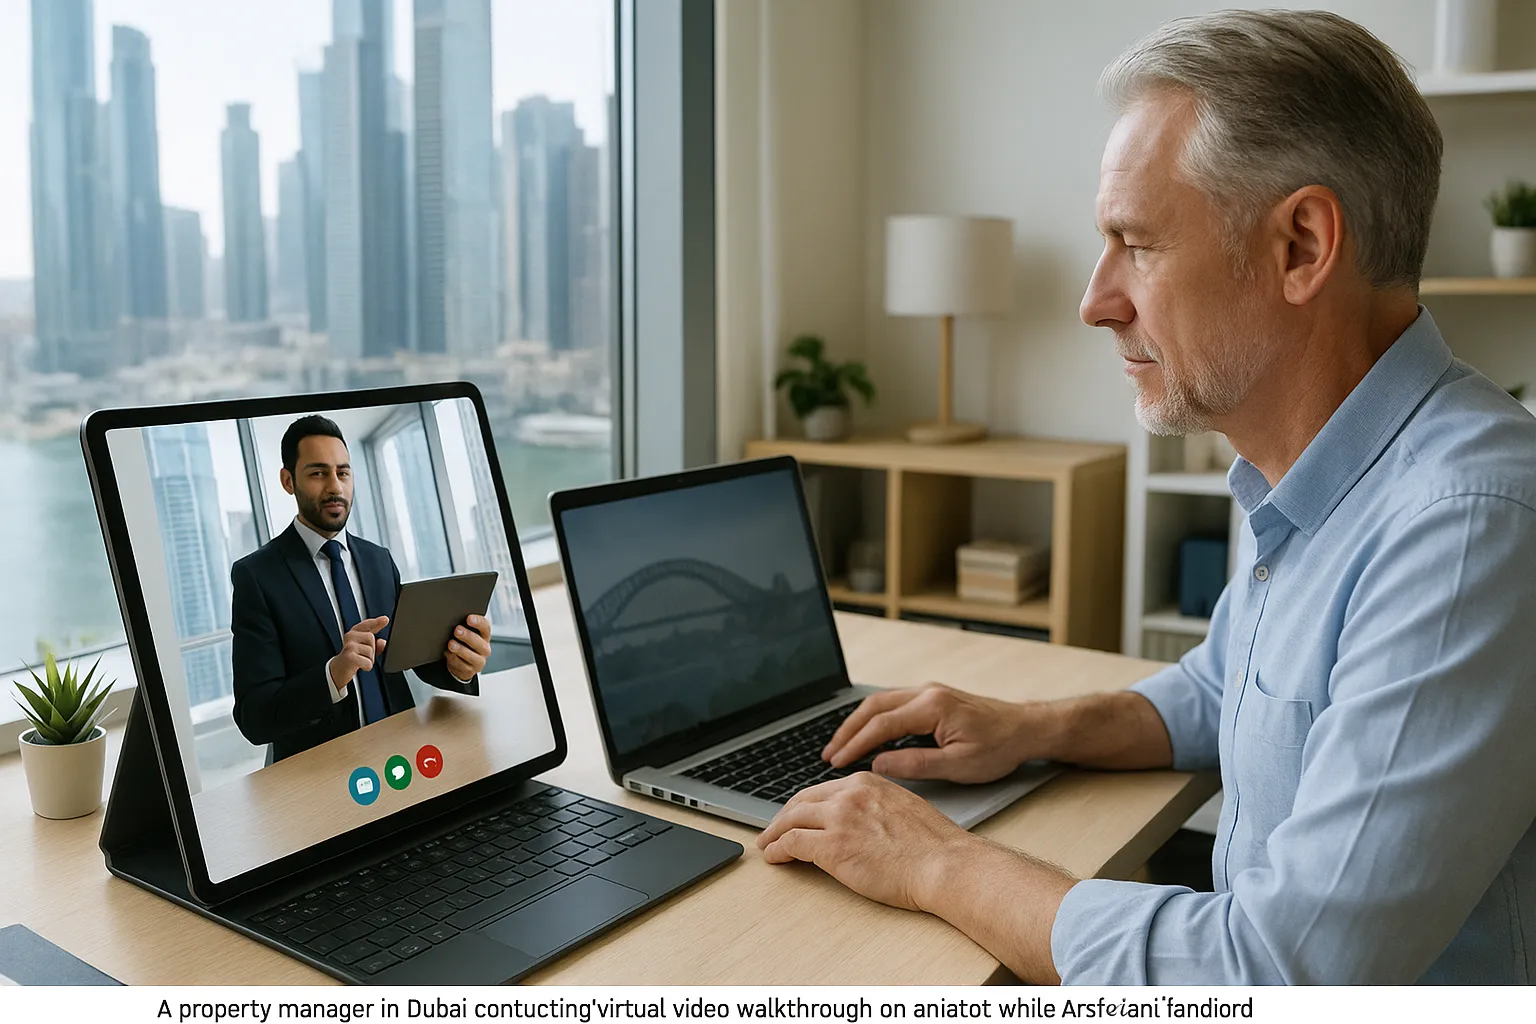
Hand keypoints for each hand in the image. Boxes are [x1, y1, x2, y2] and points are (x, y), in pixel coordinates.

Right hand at [330, 615, 388, 685]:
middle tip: (363, 656)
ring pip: (370, 651)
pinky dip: (367, 666)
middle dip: (372, 649)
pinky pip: (368, 662)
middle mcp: (350, 637)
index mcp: (354, 633)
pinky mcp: (349, 657)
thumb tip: (382, 642)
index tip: (385, 619)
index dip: (376, 622)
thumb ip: (375, 644)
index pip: (366, 625)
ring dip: (369, 659)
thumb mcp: (364, 649)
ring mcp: (349, 646)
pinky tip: (360, 666)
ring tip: (360, 661)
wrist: (337, 671)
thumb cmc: (352, 658)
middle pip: (371, 638)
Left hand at [445, 614, 490, 679]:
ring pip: (472, 656)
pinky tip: (448, 654)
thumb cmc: (463, 644)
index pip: (485, 627)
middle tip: (457, 630)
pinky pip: (462, 665)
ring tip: (451, 644)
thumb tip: (451, 616)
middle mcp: (484, 649)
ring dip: (460, 649)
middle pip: (479, 642)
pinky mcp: (470, 671)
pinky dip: (453, 659)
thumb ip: (463, 626)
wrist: (461, 663)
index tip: (469, 618)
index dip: (478, 622)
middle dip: (468, 636)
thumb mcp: (466, 633)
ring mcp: (478, 661)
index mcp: (484, 636)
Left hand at [757, 773, 976, 911]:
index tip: (797, 815)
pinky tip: (775, 858)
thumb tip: (862, 821)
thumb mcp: (903, 808)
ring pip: (791, 819)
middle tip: (774, 829)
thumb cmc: (935, 847)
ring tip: (767, 845)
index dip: (804, 805)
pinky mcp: (832, 846)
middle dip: (783, 816)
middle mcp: (849, 794)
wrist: (946, 864)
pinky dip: (777, 850)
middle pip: (801, 801)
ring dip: (774, 833)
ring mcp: (839, 819)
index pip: (823, 789)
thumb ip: (877, 807)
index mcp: (867, 783)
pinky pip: (792, 843)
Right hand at [822, 683, 1042, 783]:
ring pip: (880, 702)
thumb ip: (915, 764)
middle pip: (873, 706)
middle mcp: (926, 693)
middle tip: (828, 754)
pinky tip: (867, 737)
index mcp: (932, 707)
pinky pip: (893, 704)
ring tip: (840, 747)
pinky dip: (873, 720)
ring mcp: (928, 692)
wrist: (1025, 729)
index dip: (856, 744)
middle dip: (847, 731)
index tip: (837, 762)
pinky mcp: (931, 698)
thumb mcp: (958, 765)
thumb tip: (878, 765)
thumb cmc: (999, 748)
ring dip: (857, 723)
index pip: (882, 724)